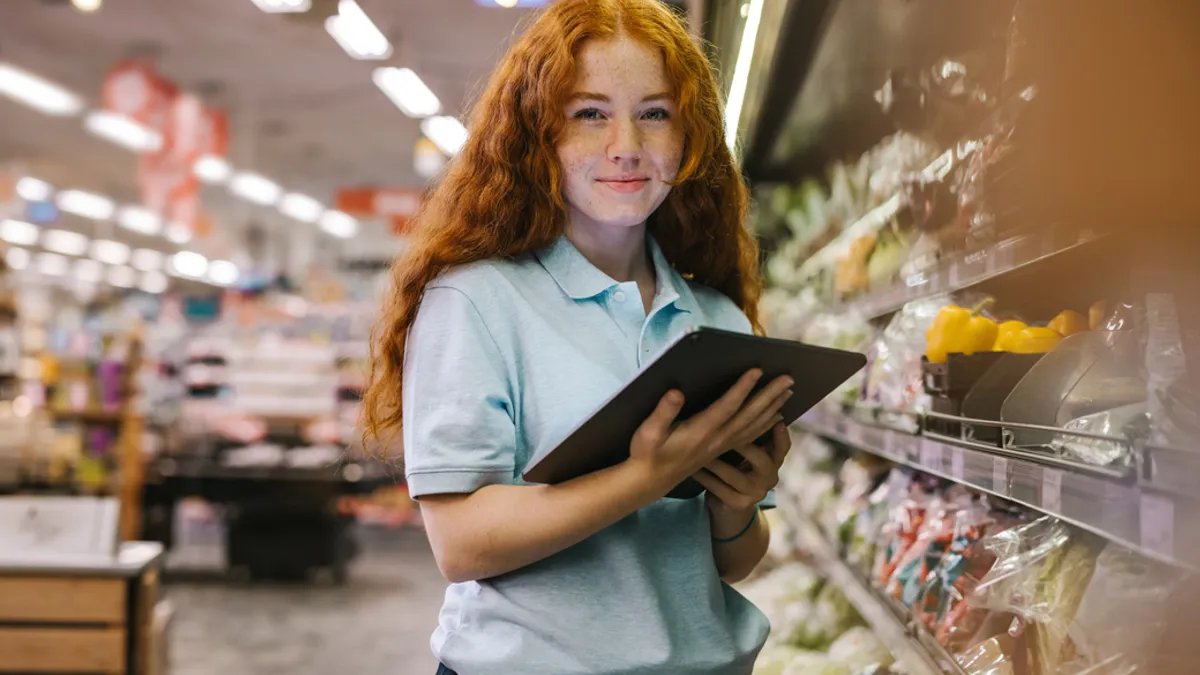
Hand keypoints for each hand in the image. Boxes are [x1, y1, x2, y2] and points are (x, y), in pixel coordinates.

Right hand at [628, 370, 792, 493]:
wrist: (649, 481)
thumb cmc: (647, 453)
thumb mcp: (648, 432)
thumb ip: (663, 412)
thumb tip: (676, 392)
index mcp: (700, 431)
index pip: (727, 406)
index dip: (743, 388)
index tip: (757, 370)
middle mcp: (716, 438)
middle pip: (749, 414)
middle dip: (770, 395)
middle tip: (789, 378)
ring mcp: (721, 445)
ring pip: (754, 425)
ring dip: (773, 407)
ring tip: (788, 391)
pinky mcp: (721, 448)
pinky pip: (750, 435)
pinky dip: (766, 424)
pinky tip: (776, 416)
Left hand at [694, 422, 791, 512]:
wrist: (729, 508)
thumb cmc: (736, 471)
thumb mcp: (747, 455)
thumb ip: (749, 436)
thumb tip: (743, 404)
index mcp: (773, 462)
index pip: (782, 447)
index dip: (781, 435)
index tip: (776, 419)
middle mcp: (769, 478)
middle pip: (762, 460)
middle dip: (744, 445)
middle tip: (726, 432)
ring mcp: (754, 493)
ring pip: (733, 475)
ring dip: (715, 461)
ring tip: (700, 448)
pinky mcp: (738, 503)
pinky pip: (717, 488)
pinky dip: (704, 477)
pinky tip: (692, 468)